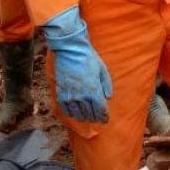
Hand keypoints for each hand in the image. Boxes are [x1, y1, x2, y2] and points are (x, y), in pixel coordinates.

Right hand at [42, 7, 112, 121]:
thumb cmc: (89, 58)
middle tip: (97, 118)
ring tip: (87, 116)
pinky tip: (75, 112)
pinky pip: (66, 109)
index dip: (104, 117)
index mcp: (94, 91)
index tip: (105, 119)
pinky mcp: (61, 93)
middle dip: (95, 118)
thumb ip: (107, 86)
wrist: (70, 50)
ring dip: (83, 117)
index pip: (100, 111)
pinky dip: (71, 113)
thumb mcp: (103, 70)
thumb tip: (108, 98)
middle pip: (90, 114)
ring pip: (77, 114)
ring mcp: (70, 96)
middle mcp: (82, 96)